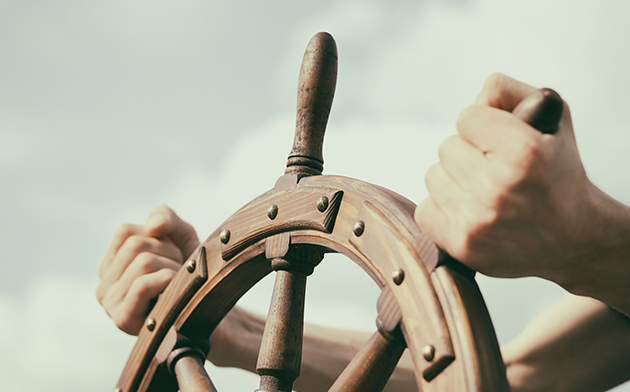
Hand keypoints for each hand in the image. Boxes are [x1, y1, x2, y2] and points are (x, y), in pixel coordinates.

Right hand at [96, 205, 199, 334]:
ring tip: (178, 285)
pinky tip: (174, 291)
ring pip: (144, 262)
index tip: (171, 256)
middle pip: (136, 245)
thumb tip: (153, 226)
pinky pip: (142, 285)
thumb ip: (165, 217)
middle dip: (169, 253)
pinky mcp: (123, 319)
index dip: (157, 238)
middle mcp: (104, 284)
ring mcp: (110, 303)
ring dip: (173, 269)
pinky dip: (166, 281)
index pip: (126, 232)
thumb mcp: (180, 236)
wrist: (209, 309)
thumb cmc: (190, 271)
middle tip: (179, 272)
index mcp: (110, 265)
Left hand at [415, 73, 592, 280]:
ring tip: (485, 193)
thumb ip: (508, 93)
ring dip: (454, 181)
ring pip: (433, 176)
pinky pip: (424, 210)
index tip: (502, 143)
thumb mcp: (553, 120)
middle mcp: (499, 187)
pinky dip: (443, 209)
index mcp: (525, 152)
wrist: (574, 239)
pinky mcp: (461, 245)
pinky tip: (471, 213)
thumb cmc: (558, 174)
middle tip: (496, 171)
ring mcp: (477, 220)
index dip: (483, 127)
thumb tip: (475, 98)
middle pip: (446, 147)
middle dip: (468, 154)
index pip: (466, 117)